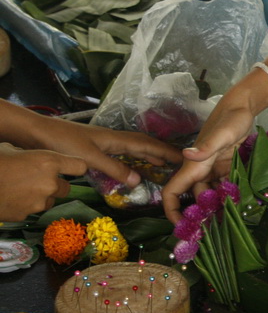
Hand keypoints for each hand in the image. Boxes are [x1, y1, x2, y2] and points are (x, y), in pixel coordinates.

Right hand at [0, 143, 85, 219]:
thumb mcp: (10, 149)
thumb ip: (29, 155)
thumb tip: (30, 156)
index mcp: (48, 162)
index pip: (79, 166)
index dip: (75, 167)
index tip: (70, 167)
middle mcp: (49, 183)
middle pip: (66, 188)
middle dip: (55, 185)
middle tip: (37, 180)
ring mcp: (39, 202)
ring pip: (49, 201)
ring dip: (40, 196)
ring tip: (20, 189)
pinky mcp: (26, 215)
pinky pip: (32, 210)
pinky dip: (25, 206)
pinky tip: (10, 198)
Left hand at [38, 117, 181, 186]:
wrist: (38, 132)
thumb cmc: (64, 142)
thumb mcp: (89, 158)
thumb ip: (114, 169)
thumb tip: (138, 180)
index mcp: (117, 139)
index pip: (149, 145)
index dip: (167, 152)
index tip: (185, 159)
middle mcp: (116, 138)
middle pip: (146, 144)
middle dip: (164, 152)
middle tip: (181, 162)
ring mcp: (107, 141)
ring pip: (136, 147)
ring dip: (151, 154)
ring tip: (164, 164)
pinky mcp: (98, 146)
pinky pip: (125, 151)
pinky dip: (136, 157)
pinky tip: (135, 163)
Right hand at [162, 100, 256, 222]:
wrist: (243, 107)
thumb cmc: (231, 118)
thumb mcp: (222, 133)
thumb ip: (206, 147)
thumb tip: (187, 155)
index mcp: (194, 165)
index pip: (174, 191)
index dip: (172, 210)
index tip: (180, 226)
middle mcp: (201, 170)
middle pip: (195, 198)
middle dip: (201, 215)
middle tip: (215, 231)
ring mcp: (214, 169)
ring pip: (211, 195)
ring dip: (218, 207)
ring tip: (230, 221)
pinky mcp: (226, 167)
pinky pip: (224, 187)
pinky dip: (229, 196)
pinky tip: (239, 206)